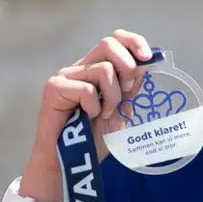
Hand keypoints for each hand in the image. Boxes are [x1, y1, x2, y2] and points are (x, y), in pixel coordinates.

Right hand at [28, 29, 151, 171]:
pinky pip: (86, 89)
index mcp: (96, 69)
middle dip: (127, 67)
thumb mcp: (120, 110)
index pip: (114, 39)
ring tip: (105, 115)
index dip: (133, 42)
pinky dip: (94, 107)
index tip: (148, 58)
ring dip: (113, 96)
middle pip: (108, 44)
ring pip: (103, 69)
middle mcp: (80, 68)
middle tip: (128, 93)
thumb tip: (145, 66)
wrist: (70, 162)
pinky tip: (88, 118)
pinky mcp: (54, 88)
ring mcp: (65, 76)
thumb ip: (129, 88)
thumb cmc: (92, 139)